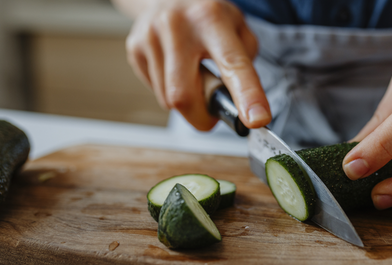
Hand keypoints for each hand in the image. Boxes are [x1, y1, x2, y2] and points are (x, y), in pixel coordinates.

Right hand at [124, 0, 270, 129]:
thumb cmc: (208, 17)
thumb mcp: (237, 27)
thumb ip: (245, 63)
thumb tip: (243, 103)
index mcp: (211, 19)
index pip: (232, 63)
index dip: (246, 95)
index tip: (256, 120)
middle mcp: (178, 25)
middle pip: (185, 96)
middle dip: (201, 117)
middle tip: (212, 113)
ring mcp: (151, 36)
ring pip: (168, 100)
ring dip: (186, 103)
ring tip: (192, 77)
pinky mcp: (134, 47)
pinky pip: (155, 92)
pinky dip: (170, 92)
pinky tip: (175, 71)